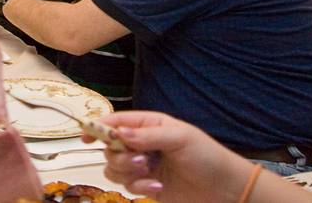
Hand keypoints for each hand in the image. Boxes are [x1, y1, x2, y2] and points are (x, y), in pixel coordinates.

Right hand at [89, 111, 244, 201]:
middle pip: (110, 147)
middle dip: (119, 155)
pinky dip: (138, 188)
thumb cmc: (206, 156)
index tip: (86, 136)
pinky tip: (157, 188)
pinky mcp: (145, 186)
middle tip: (140, 161)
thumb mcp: (179, 138)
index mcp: (148, 125)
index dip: (98, 126)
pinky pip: (126, 186)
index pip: (116, 122)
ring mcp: (142, 166)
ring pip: (114, 167)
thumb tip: (118, 133)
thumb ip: (147, 135)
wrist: (226, 190)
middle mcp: (141, 143)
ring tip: (149, 174)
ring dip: (127, 172)